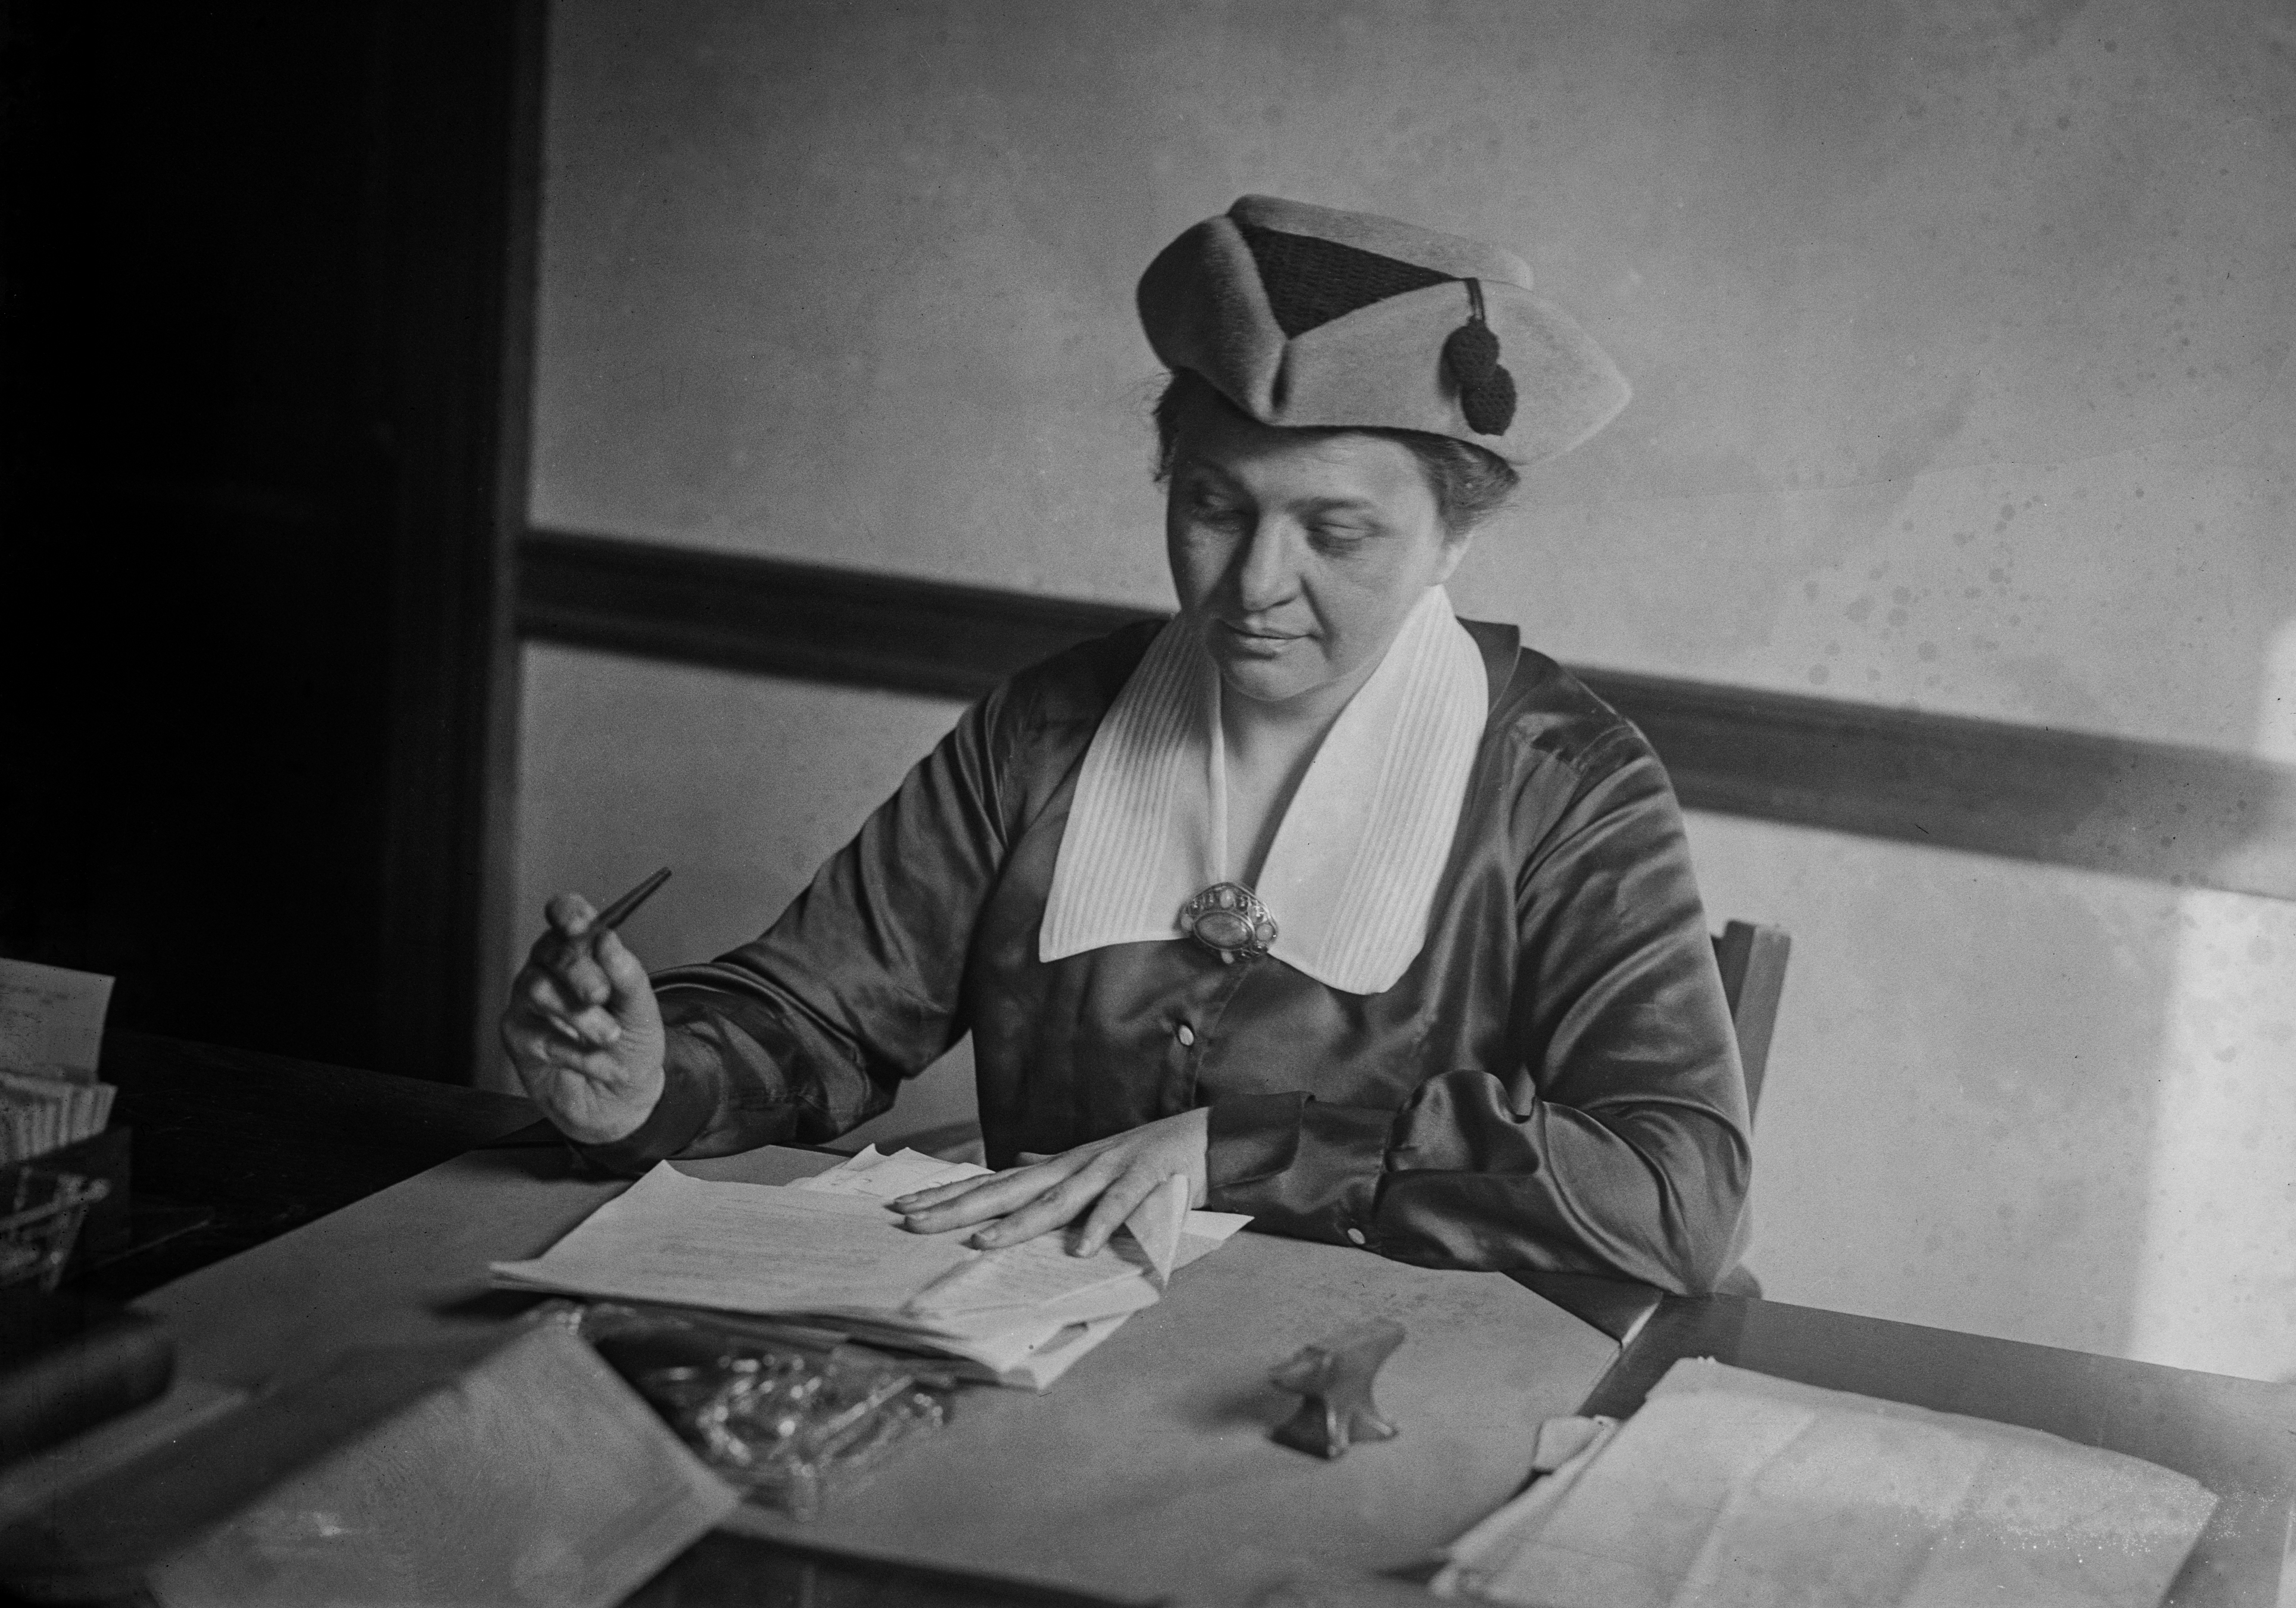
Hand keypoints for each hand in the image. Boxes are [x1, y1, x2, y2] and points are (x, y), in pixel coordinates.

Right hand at [499, 892, 667, 1143]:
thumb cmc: (630, 1045)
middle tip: (601, 994)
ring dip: (578, 1015)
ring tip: (608, 1036)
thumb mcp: (642, 1010)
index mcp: (582, 952)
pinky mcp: (517, 1034)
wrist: (620, 1098)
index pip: (565, 915)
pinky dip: (571, 1050)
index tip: (581, 924)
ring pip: (538, 989)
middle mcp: (550, 969)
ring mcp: (528, 1000)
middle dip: (580, 972)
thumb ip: (628, 975)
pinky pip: (536, 1034)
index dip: (567, 912)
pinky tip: (593, 1062)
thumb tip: (608, 939)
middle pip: (551, 951)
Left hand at [889, 1109, 1208, 1255]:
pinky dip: (1100, 1226)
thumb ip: (1054, 1170)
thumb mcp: (1092, 1164)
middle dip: (959, 1208)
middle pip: (1008, 1191)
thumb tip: (1017, 1162)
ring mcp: (1108, 1171)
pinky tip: (1081, 1250)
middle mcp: (1074, 1167)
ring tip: (981, 1242)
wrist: (1208, 1136)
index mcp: (1059, 1168)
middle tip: (912, 1223)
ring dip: (1019, 1223)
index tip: (905, 1210)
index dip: (949, 1196)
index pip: (994, 1184)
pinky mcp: (1145, 1180)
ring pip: (1057, 1200)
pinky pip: (1121, 1208)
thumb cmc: (1146, 1157)